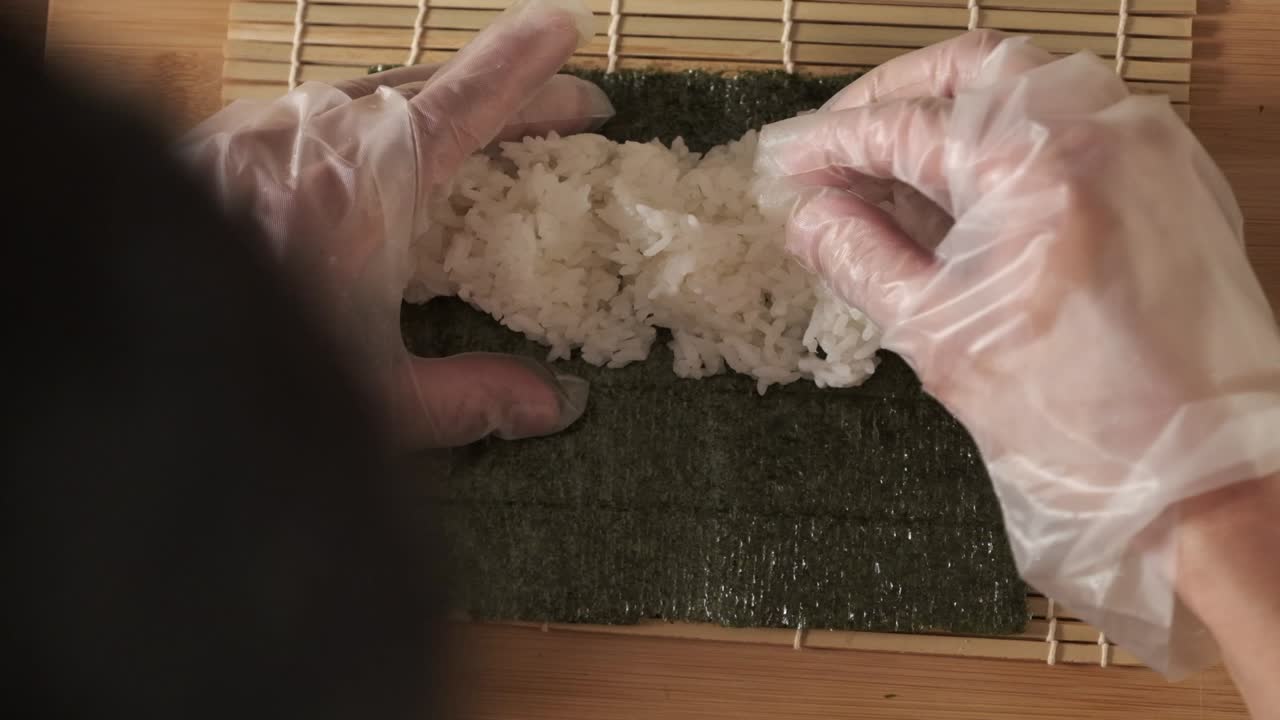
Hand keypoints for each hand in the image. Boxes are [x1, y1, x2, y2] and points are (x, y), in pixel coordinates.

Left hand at [183, 0, 610, 448]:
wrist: (120, 331)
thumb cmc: (250, 367)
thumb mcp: (374, 398)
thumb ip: (468, 396)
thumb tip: (555, 408)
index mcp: (373, 181)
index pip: (470, 101)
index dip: (525, 66)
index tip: (566, 28)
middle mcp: (322, 133)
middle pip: (434, 90)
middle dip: (507, 93)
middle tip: (568, 110)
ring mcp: (268, 128)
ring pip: (375, 95)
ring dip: (440, 104)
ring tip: (488, 130)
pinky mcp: (226, 141)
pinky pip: (321, 111)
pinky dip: (373, 120)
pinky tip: (379, 156)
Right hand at [757, 30, 1279, 675]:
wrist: (1200, 472)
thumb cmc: (1077, 421)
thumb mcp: (938, 337)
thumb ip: (862, 259)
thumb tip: (809, 218)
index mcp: (1033, 168)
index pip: (903, 127)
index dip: (832, 144)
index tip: (789, 162)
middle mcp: (1100, 129)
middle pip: (972, 68)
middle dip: (894, 96)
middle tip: (841, 142)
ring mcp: (1148, 144)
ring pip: (1032, 78)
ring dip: (957, 106)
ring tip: (903, 164)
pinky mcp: (1176, 173)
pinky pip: (1084, 114)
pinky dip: (1019, 129)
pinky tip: (980, 181)